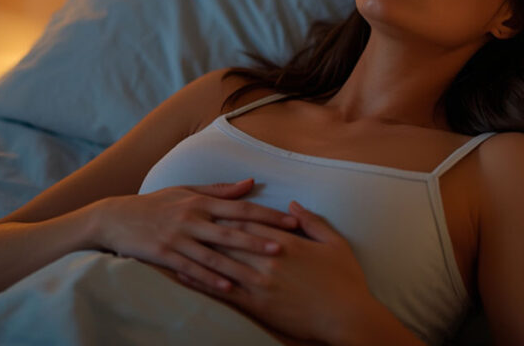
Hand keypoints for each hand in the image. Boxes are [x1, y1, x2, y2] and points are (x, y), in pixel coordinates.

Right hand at [95, 179, 298, 291]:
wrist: (116, 218)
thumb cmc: (156, 204)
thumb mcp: (186, 190)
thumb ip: (220, 190)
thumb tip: (251, 182)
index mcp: (201, 201)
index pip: (241, 207)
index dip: (268, 214)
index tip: (292, 221)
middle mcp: (192, 218)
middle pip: (231, 230)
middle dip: (259, 239)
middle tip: (285, 246)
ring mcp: (177, 237)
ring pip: (213, 253)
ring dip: (239, 263)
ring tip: (261, 271)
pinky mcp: (164, 254)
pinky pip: (191, 269)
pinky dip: (209, 278)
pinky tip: (227, 287)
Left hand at [174, 201, 381, 343]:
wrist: (346, 317)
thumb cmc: (345, 281)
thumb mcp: (335, 243)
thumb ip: (312, 222)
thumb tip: (293, 206)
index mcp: (286, 242)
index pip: (250, 221)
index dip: (229, 213)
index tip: (214, 207)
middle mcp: (268, 259)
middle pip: (230, 238)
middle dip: (207, 228)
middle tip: (187, 219)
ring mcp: (260, 283)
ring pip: (222, 262)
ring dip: (197, 252)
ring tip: (177, 243)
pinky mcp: (256, 305)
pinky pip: (222, 291)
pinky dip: (202, 281)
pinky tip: (186, 275)